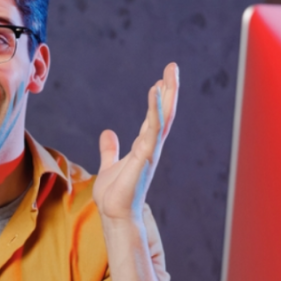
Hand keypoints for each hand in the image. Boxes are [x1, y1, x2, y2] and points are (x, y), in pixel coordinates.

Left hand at [93, 63, 177, 222]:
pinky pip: (151, 130)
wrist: (114, 213)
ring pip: (162, 118)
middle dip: (169, 90)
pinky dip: (155, 111)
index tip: (162, 79)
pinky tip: (155, 94)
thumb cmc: (114, 194)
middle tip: (172, 66)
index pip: (155, 117)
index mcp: (144, 147)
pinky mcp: (144, 157)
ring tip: (168, 74)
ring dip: (166, 95)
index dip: (159, 98)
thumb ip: (110, 149)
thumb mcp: (109, 164)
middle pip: (164, 113)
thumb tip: (108, 133)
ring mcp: (150, 152)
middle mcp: (151, 147)